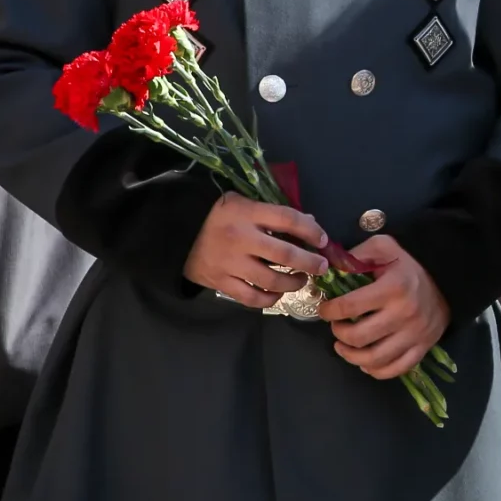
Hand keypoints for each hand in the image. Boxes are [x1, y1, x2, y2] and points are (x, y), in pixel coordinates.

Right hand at [181, 192, 328, 307]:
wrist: (178, 231)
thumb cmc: (219, 215)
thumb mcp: (244, 202)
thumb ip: (274, 212)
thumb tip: (311, 223)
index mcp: (247, 212)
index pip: (288, 219)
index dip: (311, 230)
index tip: (322, 240)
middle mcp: (240, 238)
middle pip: (285, 253)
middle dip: (310, 262)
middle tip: (322, 267)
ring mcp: (229, 263)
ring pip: (271, 280)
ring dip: (293, 283)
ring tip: (301, 280)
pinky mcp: (221, 282)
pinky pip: (252, 298)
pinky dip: (269, 298)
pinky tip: (277, 293)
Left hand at [322, 235, 450, 379]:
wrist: (448, 277)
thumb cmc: (409, 263)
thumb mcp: (383, 248)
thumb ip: (355, 256)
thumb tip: (329, 271)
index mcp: (392, 288)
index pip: (349, 307)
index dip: (329, 311)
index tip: (325, 310)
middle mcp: (404, 314)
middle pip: (359, 337)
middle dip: (339, 333)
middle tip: (336, 327)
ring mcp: (415, 334)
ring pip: (374, 359)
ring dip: (351, 356)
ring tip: (343, 346)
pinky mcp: (423, 347)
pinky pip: (396, 369)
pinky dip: (376, 371)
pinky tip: (365, 363)